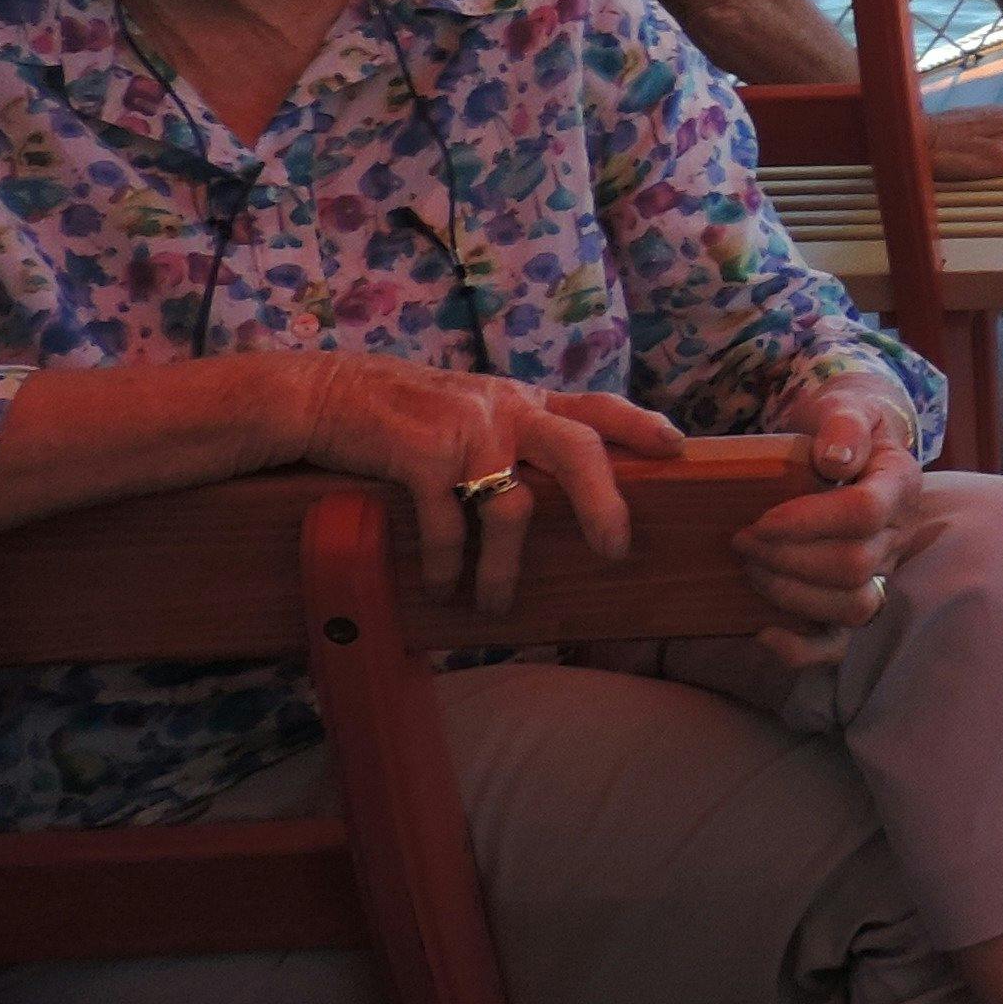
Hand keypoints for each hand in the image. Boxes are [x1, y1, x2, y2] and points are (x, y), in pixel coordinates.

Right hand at [278, 354, 678, 611]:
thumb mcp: (472, 412)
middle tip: (615, 550)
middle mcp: (506, 410)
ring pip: (512, 508)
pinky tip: (442, 587)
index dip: (641, 424)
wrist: (325, 396)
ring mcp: (466, 431)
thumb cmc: (405, 415)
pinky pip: (450, 525)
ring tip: (493, 607)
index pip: (597, 406)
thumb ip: (515, 435)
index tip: (677, 447)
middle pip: (578, 448)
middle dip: (604, 502)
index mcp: (524, 401)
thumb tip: (556, 487)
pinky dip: (448, 565)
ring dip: (504, 569)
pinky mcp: (421, 455)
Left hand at [736, 376, 939, 654]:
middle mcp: (900, 535)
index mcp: (900, 483)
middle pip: (855, 565)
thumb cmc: (838, 428)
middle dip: (788, 558)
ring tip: (751, 567)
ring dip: (791, 593)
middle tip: (742, 539)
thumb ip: (843, 425)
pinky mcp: (857, 600)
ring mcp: (882, 573)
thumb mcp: (844, 407)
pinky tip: (764, 632)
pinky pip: (842, 644)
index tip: (761, 519)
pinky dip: (802, 649)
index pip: (865, 512)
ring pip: (853, 607)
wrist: (846, 450)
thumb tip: (835, 461)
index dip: (809, 521)